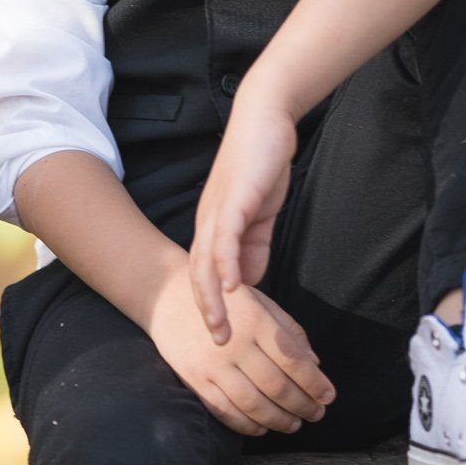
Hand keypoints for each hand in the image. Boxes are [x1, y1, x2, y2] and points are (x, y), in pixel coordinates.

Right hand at [145, 267, 335, 436]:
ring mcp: (212, 365)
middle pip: (276, 386)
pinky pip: (224, 410)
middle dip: (302, 405)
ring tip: (294, 425)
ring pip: (252, 403)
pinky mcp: (194, 379)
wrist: (167, 295)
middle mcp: (235, 345)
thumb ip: (289, 331)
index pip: (294, 361)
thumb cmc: (224, 300)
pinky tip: (262, 428)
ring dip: (278, 420)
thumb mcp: (260, 303)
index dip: (315, 384)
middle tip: (317, 415)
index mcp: (256, 322)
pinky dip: (246, 425)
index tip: (329, 397)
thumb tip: (315, 364)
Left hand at [188, 83, 298, 342]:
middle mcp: (210, 223)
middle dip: (206, 313)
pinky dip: (226, 264)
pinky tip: (231, 287)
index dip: (209, 308)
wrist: (266, 119)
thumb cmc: (263, 164)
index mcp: (215, 228)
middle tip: (217, 345)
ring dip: (211, 299)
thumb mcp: (259, 215)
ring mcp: (219, 211)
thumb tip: (247, 282)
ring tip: (219, 327)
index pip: (205, 276)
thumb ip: (253, 247)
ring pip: (207, 263)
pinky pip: (227, 238)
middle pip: (198, 276)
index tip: (219, 337)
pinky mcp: (235, 199)